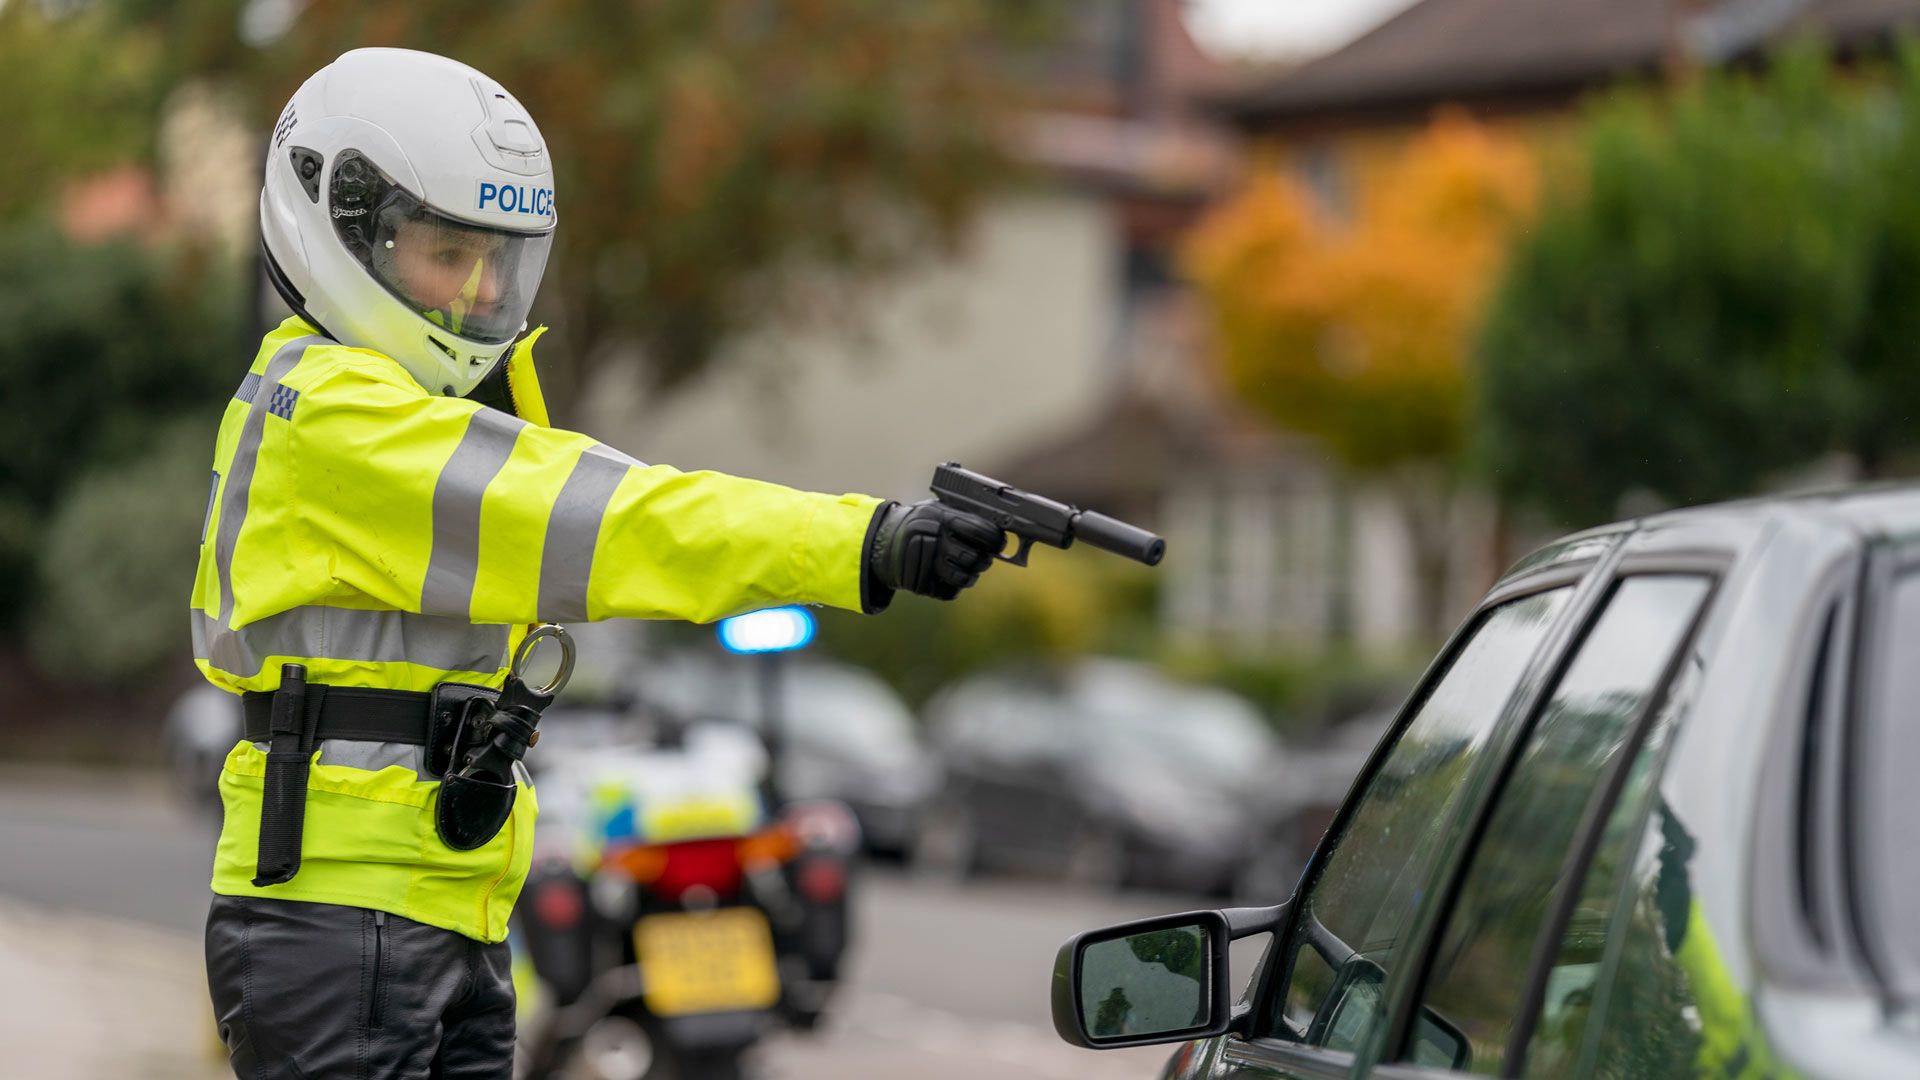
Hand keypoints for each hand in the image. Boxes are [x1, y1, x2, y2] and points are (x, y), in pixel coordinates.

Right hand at [864, 500, 1004, 607]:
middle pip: (976, 558)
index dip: (995, 539)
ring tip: (965, 566)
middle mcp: (934, 540)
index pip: (981, 530)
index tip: (999, 542)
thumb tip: (1002, 527)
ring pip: (965, 578)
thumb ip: (964, 515)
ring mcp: (926, 564)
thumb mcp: (938, 509)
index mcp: (940, 516)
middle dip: (984, 559)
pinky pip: (951, 591)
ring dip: (970, 574)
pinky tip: (946, 574)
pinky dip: (953, 585)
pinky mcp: (922, 585)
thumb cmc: (920, 524)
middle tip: (982, 556)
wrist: (881, 543)